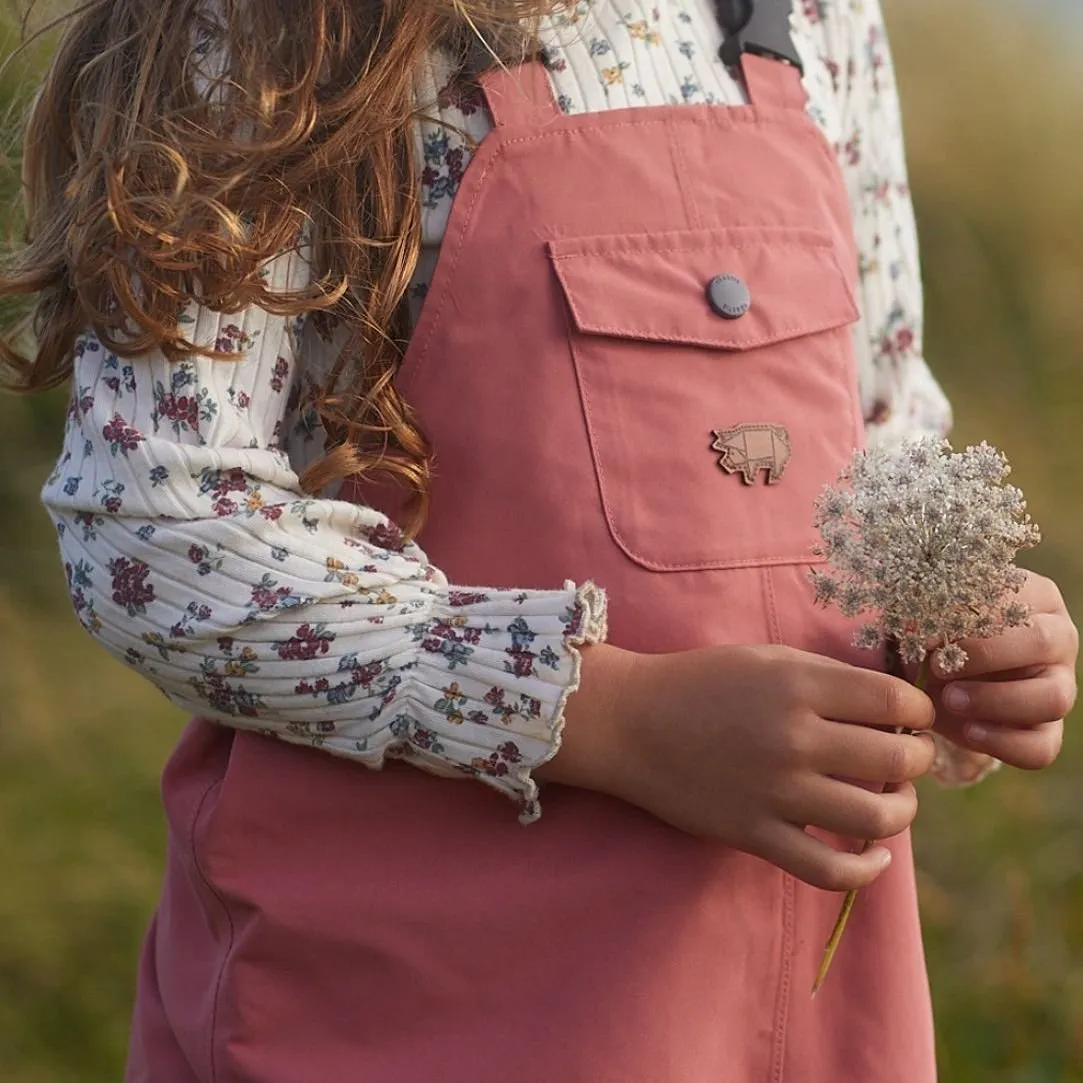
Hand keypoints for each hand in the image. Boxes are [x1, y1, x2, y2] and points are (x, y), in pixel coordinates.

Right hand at [546, 642, 936, 891]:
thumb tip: (891, 707)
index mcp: (798, 686)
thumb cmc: (701, 682)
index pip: (894, 702)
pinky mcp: (755, 834)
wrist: (630, 722)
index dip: (919, 711)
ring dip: (902, 810)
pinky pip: (829, 870)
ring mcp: (775, 793)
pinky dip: (867, 870)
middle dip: (916, 759)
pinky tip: (877, 857)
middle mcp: (794, 739)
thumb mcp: (766, 658)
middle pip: (897, 760)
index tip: (913, 718)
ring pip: (876, 818)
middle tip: (906, 756)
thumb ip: (827, 677)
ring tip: (894, 800)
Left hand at [928, 571, 1077, 769]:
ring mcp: (1059, 686)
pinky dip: (1003, 743)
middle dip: (985, 655)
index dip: (969, 616)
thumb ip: (924, 612)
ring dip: (995, 700)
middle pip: (1043, 642)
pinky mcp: (1048, 730)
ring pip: (1053, 698)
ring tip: (949, 699)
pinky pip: (1042, 746)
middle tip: (938, 665)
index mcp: (1034, 597)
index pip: (1016, 599)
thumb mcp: (926, 615)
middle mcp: (1057, 639)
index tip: (924, 633)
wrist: (933, 676)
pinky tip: (967, 731)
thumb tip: (913, 625)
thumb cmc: (932, 632)